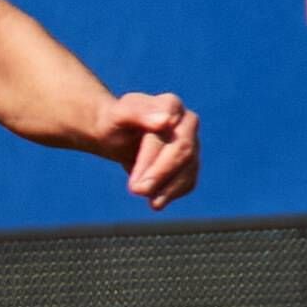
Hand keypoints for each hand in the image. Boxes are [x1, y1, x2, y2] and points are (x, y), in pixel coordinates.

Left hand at [98, 92, 199, 209]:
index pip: (169, 131)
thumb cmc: (114, 122)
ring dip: (167, 188)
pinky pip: (188, 181)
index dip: (153, 156)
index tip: (137, 177)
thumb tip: (168, 121)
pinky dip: (172, 193)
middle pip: (183, 151)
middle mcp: (186, 123)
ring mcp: (192, 143)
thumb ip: (139, 113)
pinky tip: (156, 202)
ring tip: (147, 200)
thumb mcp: (118, 115)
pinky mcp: (190, 163)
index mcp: (171, 105)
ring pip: (189, 168)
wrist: (115, 134)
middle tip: (135, 190)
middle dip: (159, 174)